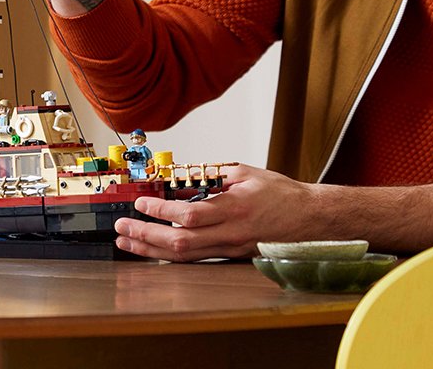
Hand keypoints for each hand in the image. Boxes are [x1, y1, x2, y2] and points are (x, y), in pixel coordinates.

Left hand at [114, 164, 320, 260]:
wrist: (311, 219)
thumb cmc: (281, 194)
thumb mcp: (244, 174)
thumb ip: (210, 178)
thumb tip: (178, 182)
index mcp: (234, 208)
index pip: (189, 214)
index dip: (160, 211)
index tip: (140, 202)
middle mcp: (231, 233)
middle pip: (180, 241)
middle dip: (145, 235)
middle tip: (122, 226)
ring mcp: (230, 249)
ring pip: (184, 256)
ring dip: (151, 249)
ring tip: (127, 241)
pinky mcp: (231, 257)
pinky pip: (195, 259)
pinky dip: (169, 254)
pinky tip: (151, 249)